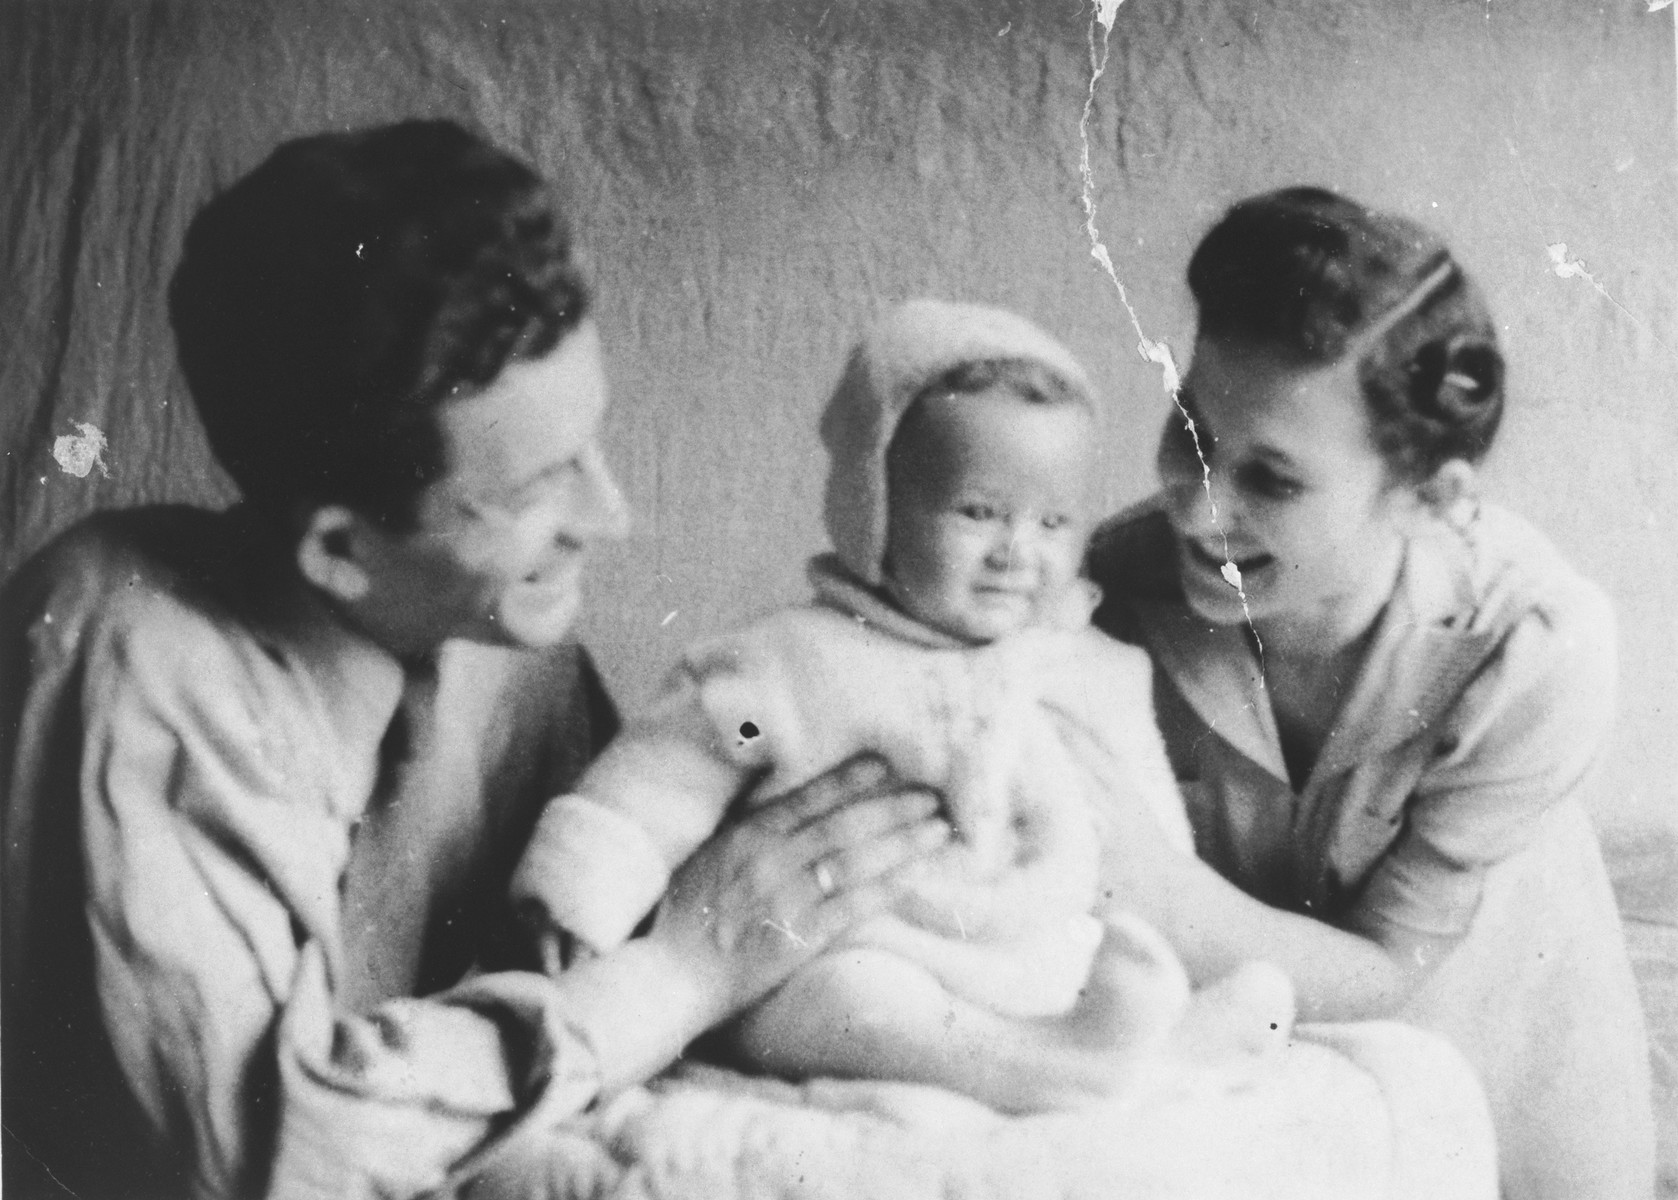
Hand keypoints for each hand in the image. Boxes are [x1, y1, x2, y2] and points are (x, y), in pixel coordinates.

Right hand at [650, 754, 949, 1025]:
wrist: (672, 976)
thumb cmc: (686, 914)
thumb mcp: (708, 854)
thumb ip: (747, 824)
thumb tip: (782, 790)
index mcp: (746, 835)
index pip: (807, 799)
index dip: (848, 780)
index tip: (884, 764)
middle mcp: (770, 862)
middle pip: (843, 827)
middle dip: (892, 809)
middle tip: (931, 797)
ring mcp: (787, 901)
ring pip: (856, 863)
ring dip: (902, 844)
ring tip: (937, 831)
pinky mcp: (799, 938)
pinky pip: (854, 907)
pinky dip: (888, 888)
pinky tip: (916, 876)